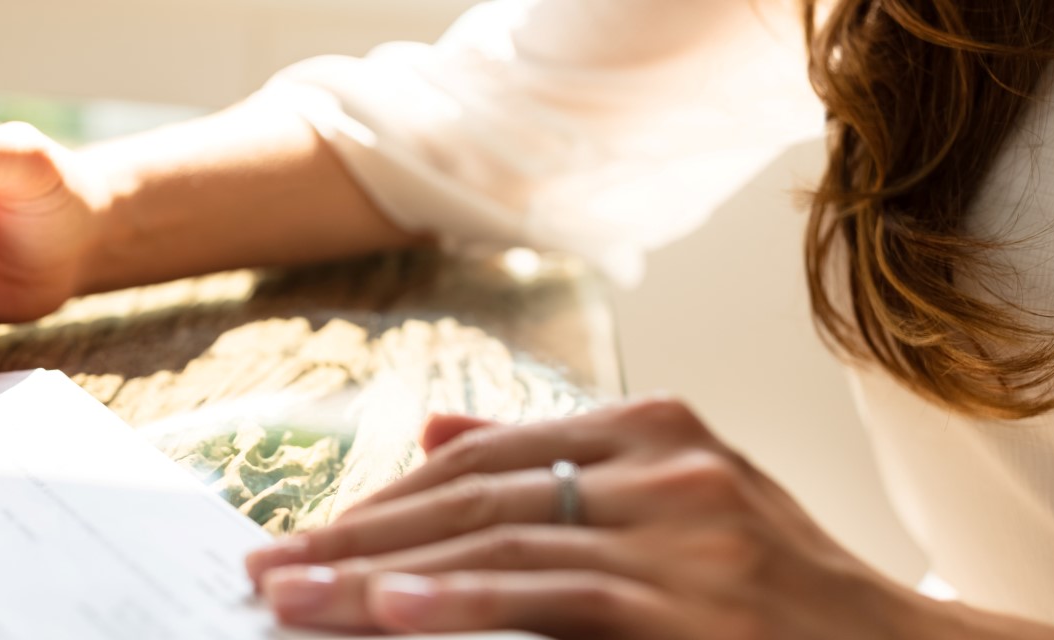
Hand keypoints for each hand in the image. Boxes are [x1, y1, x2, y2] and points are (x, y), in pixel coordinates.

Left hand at [241, 400, 1041, 638]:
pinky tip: (390, 607)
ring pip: (498, 541)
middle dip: (359, 532)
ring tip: (293, 595)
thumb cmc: (784, 601)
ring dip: (379, 571)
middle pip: (473, 492)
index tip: (308, 532)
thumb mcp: (682, 507)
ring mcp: (686, 530)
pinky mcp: (694, 603)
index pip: (486, 452)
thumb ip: (562, 465)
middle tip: (269, 567)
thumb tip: (429, 433)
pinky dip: (463, 598)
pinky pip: (554, 595)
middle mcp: (668, 463)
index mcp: (658, 428)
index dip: (385, 494)